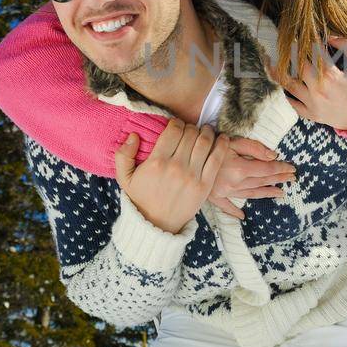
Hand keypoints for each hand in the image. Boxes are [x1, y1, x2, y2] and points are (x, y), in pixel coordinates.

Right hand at [116, 118, 229, 233]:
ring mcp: (192, 176)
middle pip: (190, 134)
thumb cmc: (141, 199)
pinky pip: (217, 159)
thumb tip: (133, 135)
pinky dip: (222, 145)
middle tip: (191, 129)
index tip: (177, 125)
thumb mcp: (124, 178)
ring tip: (206, 130)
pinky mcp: (205, 185)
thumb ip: (123, 155)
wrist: (157, 224)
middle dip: (191, 127)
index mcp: (156, 162)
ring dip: (207, 132)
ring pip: (204, 142)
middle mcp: (175, 166)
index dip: (177, 122)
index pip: (173, 130)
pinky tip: (223, 138)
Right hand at [206, 137, 296, 218]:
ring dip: (266, 193)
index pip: (267, 169)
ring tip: (279, 193)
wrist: (182, 158)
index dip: (281, 168)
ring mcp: (224, 192)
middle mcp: (235, 183)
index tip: (292, 168)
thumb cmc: (207, 145)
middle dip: (278, 179)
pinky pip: (226, 207)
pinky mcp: (213, 197)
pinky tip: (242, 217)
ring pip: (251, 194)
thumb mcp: (231, 141)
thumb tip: (273, 156)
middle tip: (292, 179)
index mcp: (241, 169)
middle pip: (262, 181)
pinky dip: (234, 212)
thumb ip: (253, 148)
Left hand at [271, 36, 346, 130]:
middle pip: (296, 67)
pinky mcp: (312, 115)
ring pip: (289, 86)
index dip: (307, 42)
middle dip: (290, 54)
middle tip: (283, 44)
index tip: (302, 34)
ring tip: (270, 63)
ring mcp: (313, 104)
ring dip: (280, 73)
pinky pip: (293, 104)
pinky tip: (284, 85)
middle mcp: (318, 90)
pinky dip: (288, 94)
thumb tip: (331, 36)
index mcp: (331, 76)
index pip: (312, 53)